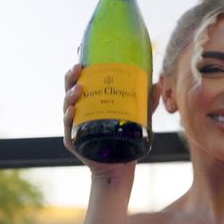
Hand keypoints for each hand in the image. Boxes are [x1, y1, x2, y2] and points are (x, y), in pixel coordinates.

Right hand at [63, 64, 161, 178]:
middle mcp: (80, 113)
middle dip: (71, 78)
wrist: (120, 168)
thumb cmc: (126, 141)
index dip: (77, 69)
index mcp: (91, 103)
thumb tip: (157, 83)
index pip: (80, 82)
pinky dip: (69, 118)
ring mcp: (75, 127)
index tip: (81, 55)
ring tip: (79, 89)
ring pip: (67, 107)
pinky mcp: (74, 141)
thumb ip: (147, 102)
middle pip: (70, 90)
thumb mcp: (139, 118)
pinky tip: (72, 111)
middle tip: (78, 68)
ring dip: (70, 96)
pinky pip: (69, 128)